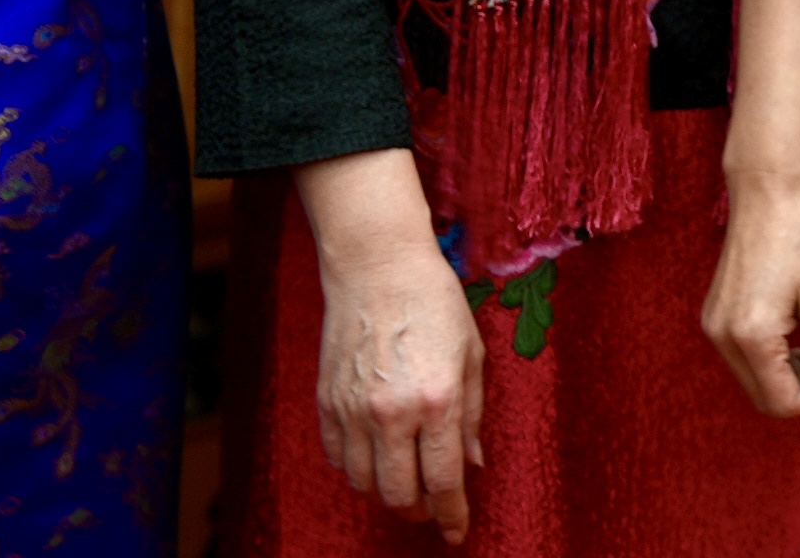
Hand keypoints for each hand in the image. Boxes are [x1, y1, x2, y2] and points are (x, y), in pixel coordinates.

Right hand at [298, 149, 485, 542]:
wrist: (378, 268)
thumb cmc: (435, 304)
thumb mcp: (473, 356)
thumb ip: (472, 417)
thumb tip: (471, 465)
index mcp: (438, 401)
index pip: (445, 480)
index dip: (451, 515)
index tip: (456, 532)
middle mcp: (393, 413)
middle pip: (399, 494)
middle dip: (418, 511)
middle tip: (432, 509)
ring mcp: (354, 410)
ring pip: (365, 483)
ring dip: (387, 492)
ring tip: (406, 482)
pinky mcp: (327, 403)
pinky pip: (339, 458)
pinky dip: (357, 469)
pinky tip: (376, 458)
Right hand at [701, 172, 799, 417]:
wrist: (767, 195)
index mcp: (750, 336)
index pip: (780, 401)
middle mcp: (723, 337)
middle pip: (763, 396)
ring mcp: (713, 326)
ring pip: (753, 379)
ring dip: (789, 376)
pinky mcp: (714, 316)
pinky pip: (743, 356)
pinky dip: (772, 359)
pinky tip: (798, 336)